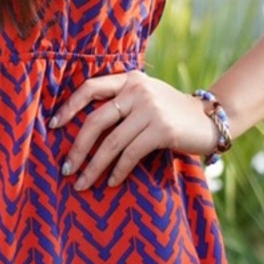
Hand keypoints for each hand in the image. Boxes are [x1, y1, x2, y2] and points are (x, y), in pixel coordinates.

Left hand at [50, 71, 219, 189]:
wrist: (210, 119)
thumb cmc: (170, 113)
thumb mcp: (145, 99)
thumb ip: (120, 104)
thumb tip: (82, 133)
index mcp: (129, 79)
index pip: (91, 87)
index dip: (69, 106)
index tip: (53, 126)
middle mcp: (137, 90)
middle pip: (95, 121)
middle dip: (78, 148)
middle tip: (66, 169)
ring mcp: (150, 109)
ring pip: (111, 143)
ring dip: (94, 167)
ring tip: (83, 184)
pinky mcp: (162, 129)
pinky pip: (131, 154)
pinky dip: (119, 171)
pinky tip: (112, 182)